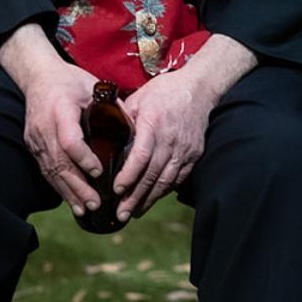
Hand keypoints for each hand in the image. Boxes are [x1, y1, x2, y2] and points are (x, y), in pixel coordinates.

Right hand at [19, 60, 102, 215]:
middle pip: (59, 162)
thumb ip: (112, 107)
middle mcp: (44, 127)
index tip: (99, 172)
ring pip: (51, 171)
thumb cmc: (70, 80)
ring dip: (68, 192)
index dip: (83, 158)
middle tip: (96, 203)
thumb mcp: (93, 86)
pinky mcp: (33, 146)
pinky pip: (46, 170)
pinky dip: (59, 187)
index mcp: (60, 109)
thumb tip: (136, 130)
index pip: (69, 140)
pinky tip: (72, 201)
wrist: (38, 76)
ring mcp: (36, 139)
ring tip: (85, 210)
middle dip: (78, 186)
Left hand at [112, 67, 214, 219]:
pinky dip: (165, 190)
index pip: (141, 156)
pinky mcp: (194, 154)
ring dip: (149, 198)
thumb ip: (122, 118)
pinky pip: (179, 177)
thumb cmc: (164, 91)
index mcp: (153, 123)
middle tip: (121, 213)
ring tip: (134, 212)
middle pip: (152, 174)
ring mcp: (185, 148)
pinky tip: (153, 198)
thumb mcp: (138, 98)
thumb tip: (102, 134)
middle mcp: (171, 139)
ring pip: (166, 180)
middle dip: (136, 196)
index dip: (129, 175)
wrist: (199, 88)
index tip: (116, 190)